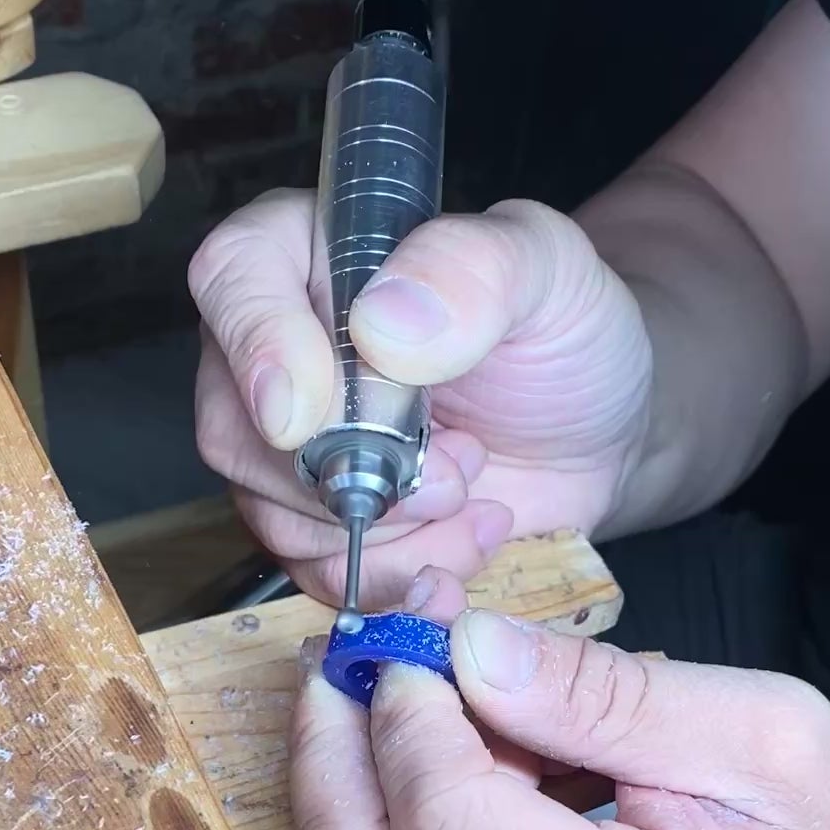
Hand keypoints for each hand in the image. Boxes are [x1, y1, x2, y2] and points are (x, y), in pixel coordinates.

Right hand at [189, 191, 651, 606]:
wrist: (597, 430)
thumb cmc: (563, 331)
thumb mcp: (548, 269)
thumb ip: (471, 271)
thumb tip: (382, 325)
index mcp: (310, 253)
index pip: (231, 279)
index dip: (257, 348)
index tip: (306, 414)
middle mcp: (278, 350)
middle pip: (236, 428)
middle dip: (353, 473)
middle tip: (454, 467)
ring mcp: (291, 448)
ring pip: (275, 516)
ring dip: (391, 532)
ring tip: (473, 491)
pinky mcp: (323, 526)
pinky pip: (318, 576)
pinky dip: (400, 576)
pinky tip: (464, 544)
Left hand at [290, 573, 829, 829]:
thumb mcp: (762, 731)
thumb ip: (605, 694)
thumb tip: (466, 652)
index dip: (408, 719)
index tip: (417, 635)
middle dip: (331, 750)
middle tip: (348, 654)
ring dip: (359, 778)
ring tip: (407, 688)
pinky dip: (398, 818)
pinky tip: (448, 753)